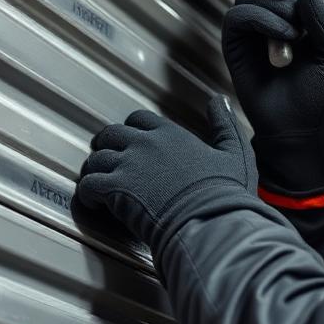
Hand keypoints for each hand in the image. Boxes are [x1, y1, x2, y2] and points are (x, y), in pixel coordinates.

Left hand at [76, 95, 257, 251]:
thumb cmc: (224, 195)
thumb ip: (225, 124)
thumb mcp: (235, 153)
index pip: (138, 119)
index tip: (132, 142)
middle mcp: (145, 144)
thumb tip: (219, 100)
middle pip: (110, 134)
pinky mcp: (115, 189)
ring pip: (96, 159)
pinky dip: (87, 192)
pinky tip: (95, 201)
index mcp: (170, 134)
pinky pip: (88, 184)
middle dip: (106, 146)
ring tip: (98, 182)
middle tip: (107, 159)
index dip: (132, 130)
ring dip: (95, 170)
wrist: (209, 223)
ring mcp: (128, 166)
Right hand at [222, 0, 323, 191]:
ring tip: (292, 31)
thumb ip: (323, 16)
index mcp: (300, 11)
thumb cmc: (323, 93)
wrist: (304, 128)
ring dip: (274, 5)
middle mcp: (273, 14)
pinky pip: (238, 15)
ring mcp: (253, 28)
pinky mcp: (236, 45)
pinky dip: (260, 18)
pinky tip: (280, 36)